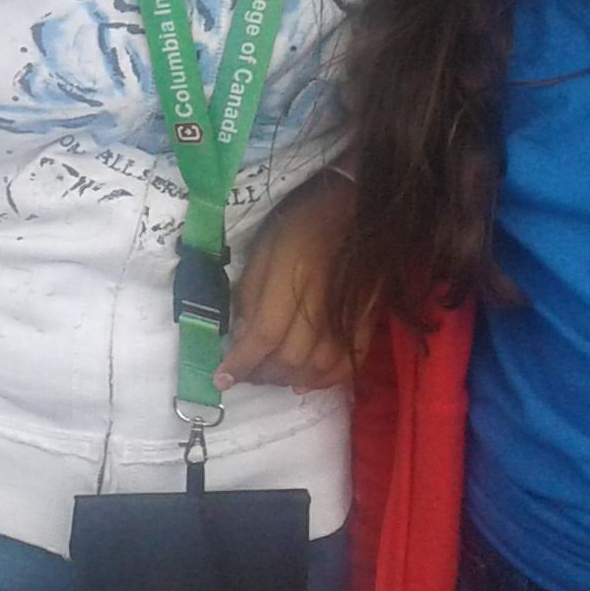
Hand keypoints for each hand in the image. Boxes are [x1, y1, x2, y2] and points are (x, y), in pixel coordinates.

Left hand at [215, 168, 366, 393]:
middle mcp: (320, 301)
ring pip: (316, 367)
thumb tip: (242, 336)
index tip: (221, 379)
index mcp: (291, 277)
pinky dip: (324, 381)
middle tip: (245, 374)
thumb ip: (251, 292)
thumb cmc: (301, 222)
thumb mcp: (263, 247)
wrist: (356, 208)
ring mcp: (348, 314)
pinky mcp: (368, 321)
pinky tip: (303, 382)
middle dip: (262, 374)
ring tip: (270, 376)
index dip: (241, 362)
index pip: (264, 334)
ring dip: (288, 380)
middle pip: (290, 357)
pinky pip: (347, 364)